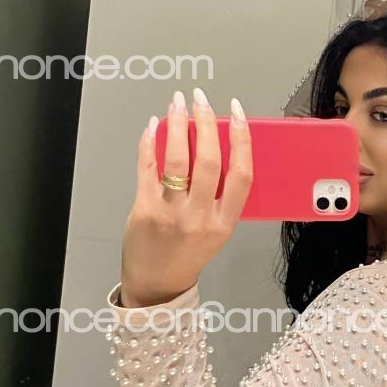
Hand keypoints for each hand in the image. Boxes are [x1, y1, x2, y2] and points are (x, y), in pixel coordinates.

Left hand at [119, 87, 252, 307]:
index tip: (238, 113)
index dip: (242, 139)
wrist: (158, 285)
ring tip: (177, 104)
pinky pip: (148, 169)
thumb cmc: (188, 255)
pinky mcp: (145, 210)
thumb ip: (220, 196)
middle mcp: (200, 218)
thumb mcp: (217, 231)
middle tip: (201, 100)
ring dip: (177, 125)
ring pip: (177, 161)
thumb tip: (218, 147)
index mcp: (224, 223)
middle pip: (208, 161)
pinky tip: (154, 128)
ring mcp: (171, 214)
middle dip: (205, 122)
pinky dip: (150, 144)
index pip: (241, 174)